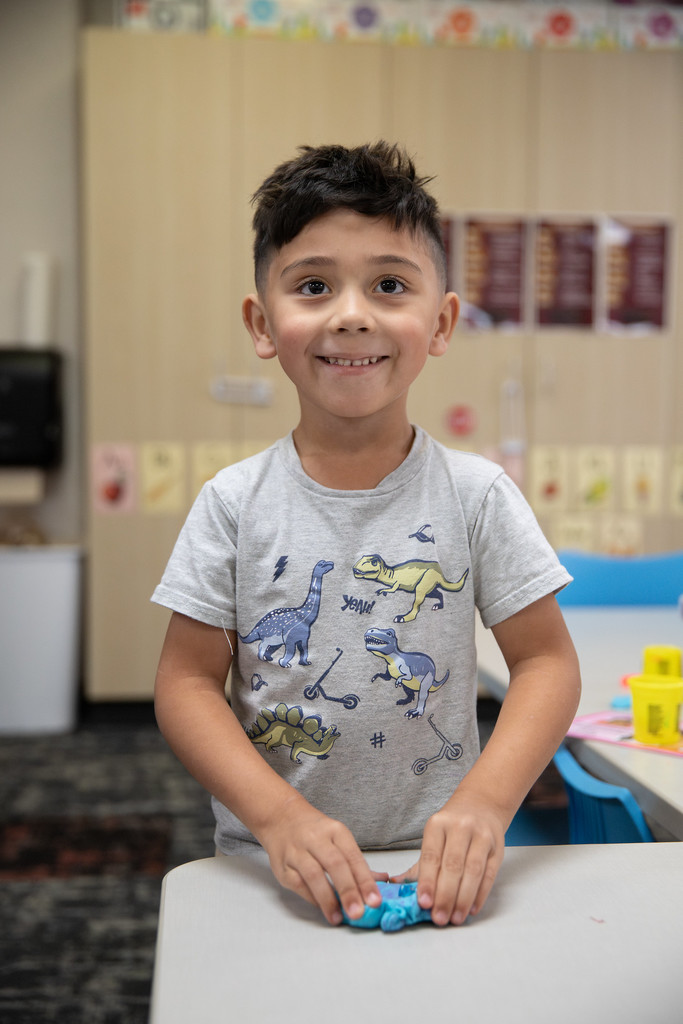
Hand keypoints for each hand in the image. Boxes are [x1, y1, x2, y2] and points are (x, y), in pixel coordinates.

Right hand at [256, 794, 385, 925]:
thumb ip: (357, 863)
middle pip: (335, 864)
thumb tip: (382, 882)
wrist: (281, 817)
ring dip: (327, 899)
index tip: (375, 901)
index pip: (353, 857)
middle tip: (358, 913)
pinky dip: (311, 898)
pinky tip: (322, 908)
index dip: (365, 880)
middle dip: (348, 891)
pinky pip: (298, 884)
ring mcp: (297, 851)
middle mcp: (316, 838)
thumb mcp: (338, 838)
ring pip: (314, 875)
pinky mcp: (282, 866)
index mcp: (335, 831)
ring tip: (338, 917)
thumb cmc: (315, 832)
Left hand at [392, 793, 504, 926]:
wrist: (481, 805)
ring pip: (473, 871)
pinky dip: (480, 895)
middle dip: (445, 895)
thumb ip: (418, 865)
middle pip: (453, 865)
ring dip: (463, 899)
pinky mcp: (498, 848)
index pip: (432, 856)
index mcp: (438, 824)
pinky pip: (489, 875)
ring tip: (455, 918)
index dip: (428, 881)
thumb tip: (395, 886)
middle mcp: (461, 827)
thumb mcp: (433, 837)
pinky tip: (471, 908)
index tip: (424, 903)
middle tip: (439, 918)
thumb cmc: (452, 827)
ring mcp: (482, 836)